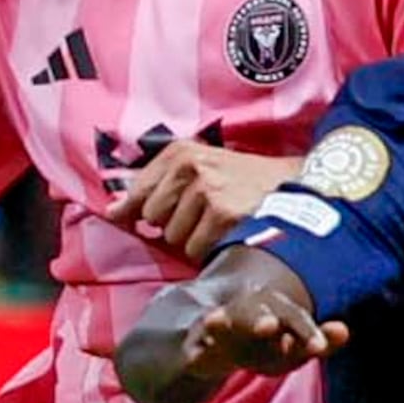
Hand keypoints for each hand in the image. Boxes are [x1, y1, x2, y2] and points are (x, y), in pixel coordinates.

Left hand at [107, 143, 291, 261]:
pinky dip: (209, 249)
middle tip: (200, 216)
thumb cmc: (241, 180)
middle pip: (152, 218)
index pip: (137, 192)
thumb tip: (111, 212)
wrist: (292, 185)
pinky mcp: (223, 213)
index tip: (136, 220)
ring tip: (216, 224)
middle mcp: (189, 166)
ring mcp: (207, 189)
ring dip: (192, 239)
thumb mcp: (198, 169)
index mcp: (179, 152)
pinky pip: (195, 249)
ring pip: (174, 237)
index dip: (135, 212)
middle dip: (172, 224)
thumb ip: (153, 188)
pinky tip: (227, 233)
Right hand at [155, 283, 347, 391]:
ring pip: (222, 321)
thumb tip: (344, 331)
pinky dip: (196, 349)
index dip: (307, 333)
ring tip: (215, 320)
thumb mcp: (292, 349)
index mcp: (275, 313)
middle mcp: (247, 313)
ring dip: (221, 321)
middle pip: (255, 313)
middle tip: (269, 326)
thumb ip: (318, 342)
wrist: (209, 341)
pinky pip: (195, 346)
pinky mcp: (196, 345)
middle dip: (261, 318)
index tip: (321, 347)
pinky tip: (195, 354)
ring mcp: (220, 328)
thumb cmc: (261, 346)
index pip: (295, 320)